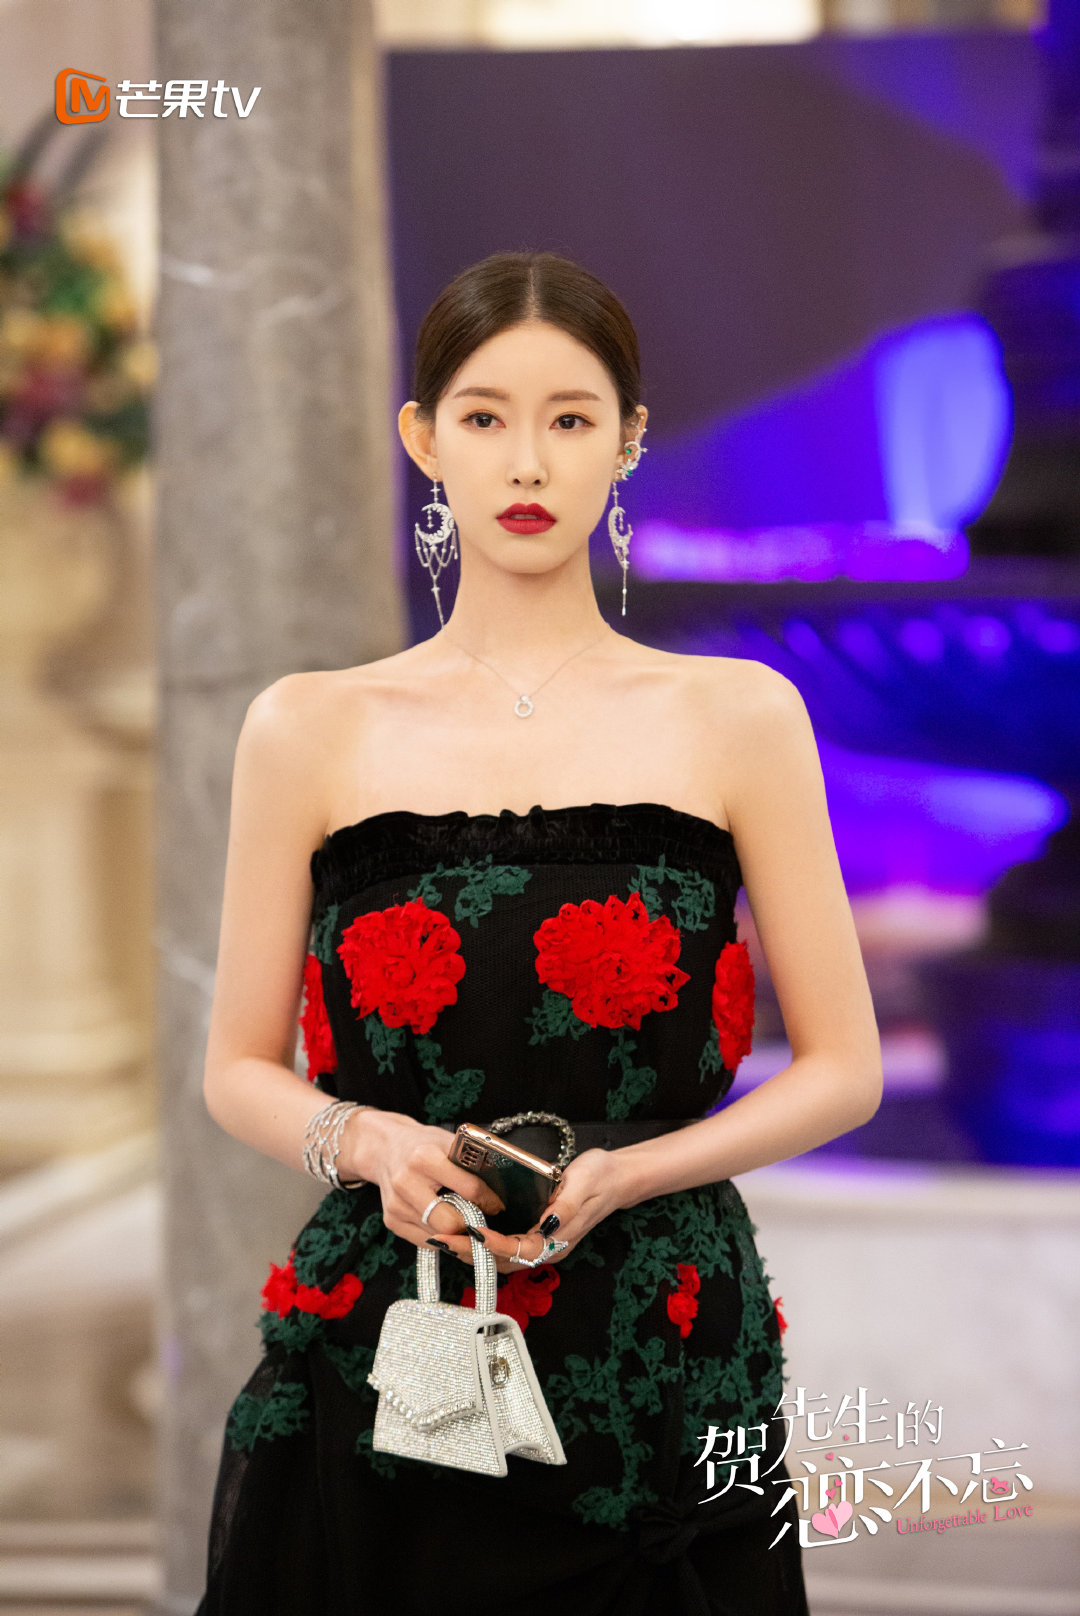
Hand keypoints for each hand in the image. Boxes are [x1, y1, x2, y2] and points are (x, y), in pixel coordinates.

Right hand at [346, 1109, 505, 1250]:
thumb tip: (501, 1184)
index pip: (469, 1190)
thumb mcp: (447, 1141)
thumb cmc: (422, 1144)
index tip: (497, 1205)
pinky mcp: (391, 1221)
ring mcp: (397, 1205)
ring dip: (456, 1233)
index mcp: (425, 1158)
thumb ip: (470, 1160)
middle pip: (450, 1222)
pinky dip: (439, 1236)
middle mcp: (407, 1183)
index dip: (489, 1201)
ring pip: (439, 1235)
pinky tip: (444, 1222)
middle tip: (482, 1219)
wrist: (384, 1149)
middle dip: (471, 1224)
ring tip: (465, 1221)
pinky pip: (425, 1241)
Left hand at [433, 1147, 628, 1275]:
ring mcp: (543, 1245)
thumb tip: (546, 1224)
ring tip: (446, 1238)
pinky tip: (467, 1231)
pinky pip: (507, 1247)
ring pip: (502, 1257)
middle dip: (472, 1252)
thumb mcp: (583, 1183)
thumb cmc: (600, 1177)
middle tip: (442, 1239)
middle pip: (504, 1259)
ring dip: (473, 1251)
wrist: (617, 1178)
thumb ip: (565, 1206)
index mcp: (558, 1240)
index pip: (519, 1249)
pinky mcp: (538, 1236)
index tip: (469, 1233)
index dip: (492, 1244)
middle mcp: (549, 1249)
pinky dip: (484, 1243)